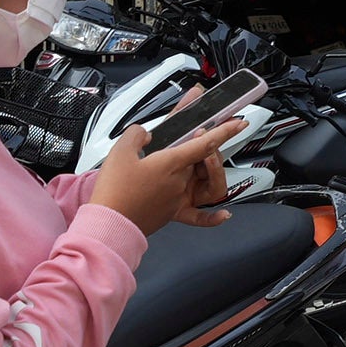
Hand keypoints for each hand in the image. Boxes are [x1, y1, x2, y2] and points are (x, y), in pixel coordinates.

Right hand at [90, 122, 232, 233]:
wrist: (108, 223)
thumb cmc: (114, 191)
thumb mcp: (120, 150)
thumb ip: (136, 134)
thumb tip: (144, 134)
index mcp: (171, 163)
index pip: (205, 144)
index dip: (224, 131)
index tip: (237, 123)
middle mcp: (181, 182)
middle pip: (207, 160)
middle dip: (209, 145)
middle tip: (199, 133)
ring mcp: (180, 199)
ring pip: (210, 185)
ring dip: (215, 171)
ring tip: (206, 160)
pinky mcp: (173, 213)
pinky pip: (199, 217)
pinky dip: (214, 217)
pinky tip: (224, 214)